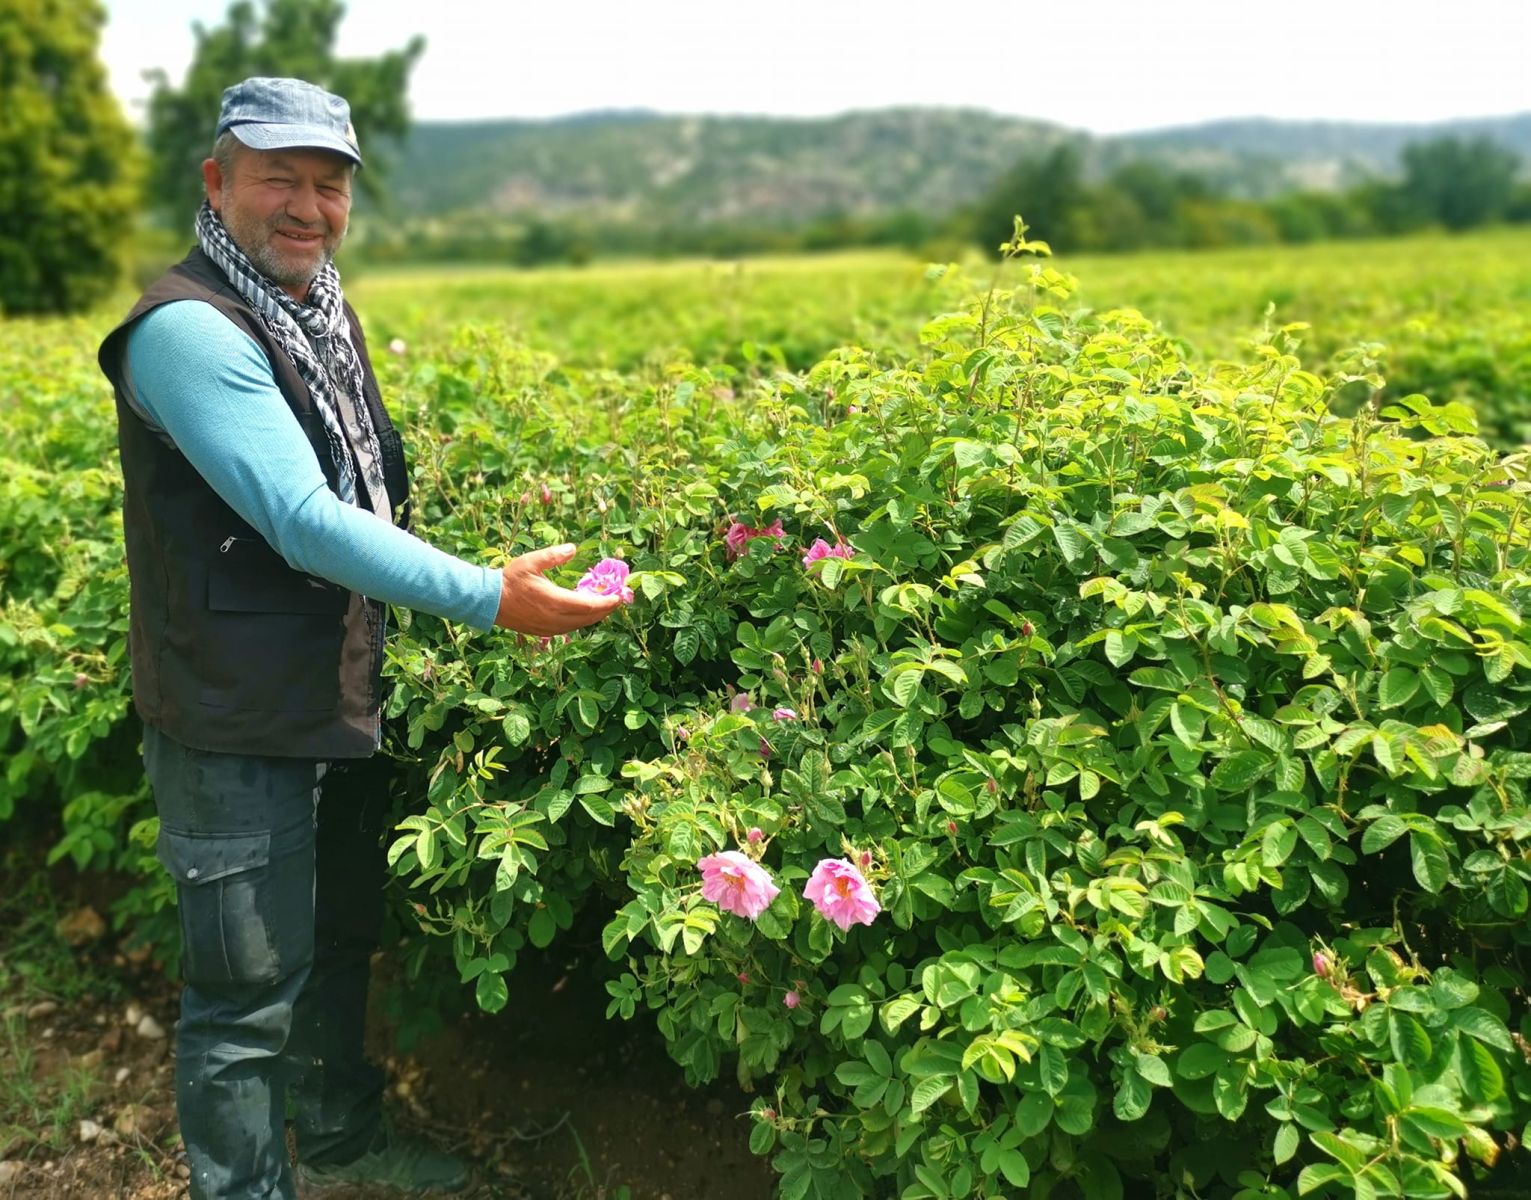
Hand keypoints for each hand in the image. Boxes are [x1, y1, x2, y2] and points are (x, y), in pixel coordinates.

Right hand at [494, 544, 622, 634]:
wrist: (489, 602)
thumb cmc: (510, 579)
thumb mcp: (531, 562)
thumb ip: (554, 555)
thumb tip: (573, 548)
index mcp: (554, 601)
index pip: (589, 605)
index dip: (607, 602)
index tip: (620, 596)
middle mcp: (555, 619)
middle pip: (589, 618)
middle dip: (605, 609)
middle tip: (617, 599)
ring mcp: (549, 628)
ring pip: (580, 625)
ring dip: (594, 616)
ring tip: (604, 604)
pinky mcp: (544, 632)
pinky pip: (569, 629)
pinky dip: (581, 621)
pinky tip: (583, 612)